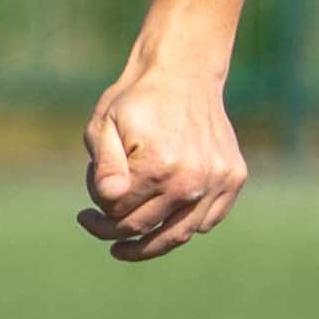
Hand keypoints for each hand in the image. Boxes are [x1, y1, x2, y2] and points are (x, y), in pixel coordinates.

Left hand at [81, 48, 248, 260]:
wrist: (184, 71)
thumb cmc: (136, 99)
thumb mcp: (104, 125)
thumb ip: (105, 166)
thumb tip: (109, 198)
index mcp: (158, 167)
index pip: (120, 216)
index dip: (98, 218)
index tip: (84, 214)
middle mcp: (193, 179)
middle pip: (147, 229)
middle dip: (116, 231)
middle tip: (97, 225)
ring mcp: (218, 180)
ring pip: (179, 234)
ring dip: (150, 245)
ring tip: (126, 247)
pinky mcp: (234, 177)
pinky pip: (206, 220)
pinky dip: (183, 227)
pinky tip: (162, 221)